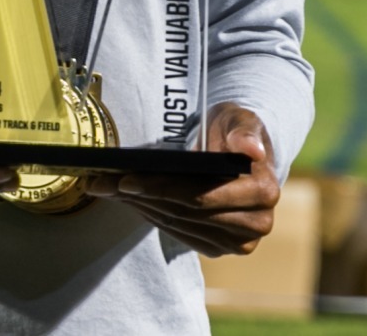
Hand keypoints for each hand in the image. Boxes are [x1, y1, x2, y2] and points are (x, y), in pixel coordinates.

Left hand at [84, 102, 278, 256]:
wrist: (238, 151)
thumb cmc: (236, 130)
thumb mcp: (240, 119)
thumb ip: (244, 131)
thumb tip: (251, 150)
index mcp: (263, 192)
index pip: (202, 196)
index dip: (162, 188)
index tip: (127, 179)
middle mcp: (255, 224)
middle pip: (185, 213)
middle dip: (142, 196)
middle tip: (104, 183)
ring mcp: (237, 241)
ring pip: (177, 224)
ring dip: (139, 207)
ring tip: (107, 189)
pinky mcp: (217, 247)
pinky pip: (177, 233)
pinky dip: (150, 215)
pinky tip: (129, 200)